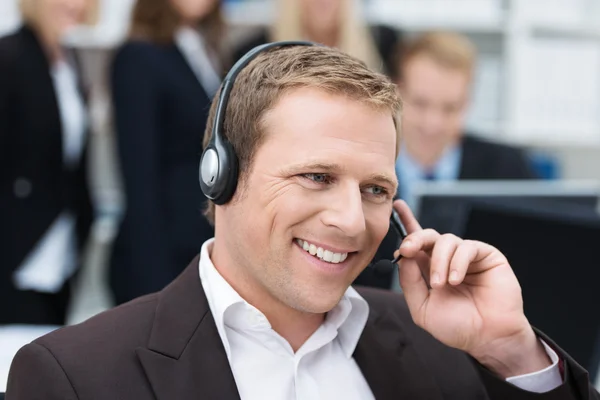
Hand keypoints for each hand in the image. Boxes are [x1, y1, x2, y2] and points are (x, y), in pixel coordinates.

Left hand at [393, 200, 551, 377]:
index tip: (396, 207)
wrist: (487, 338)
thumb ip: (410, 282)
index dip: (406, 222)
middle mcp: (447, 258)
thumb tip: (402, 256)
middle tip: (407, 250)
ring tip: (442, 285)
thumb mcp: (422, 308)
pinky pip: (467, 247)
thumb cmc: (456, 326)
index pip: (416, 242)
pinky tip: (456, 280)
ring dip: (438, 262)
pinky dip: (457, 262)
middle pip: (427, 235)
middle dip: (414, 238)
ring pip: (445, 240)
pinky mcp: (486, 255)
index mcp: (429, 268)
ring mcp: (466, 256)